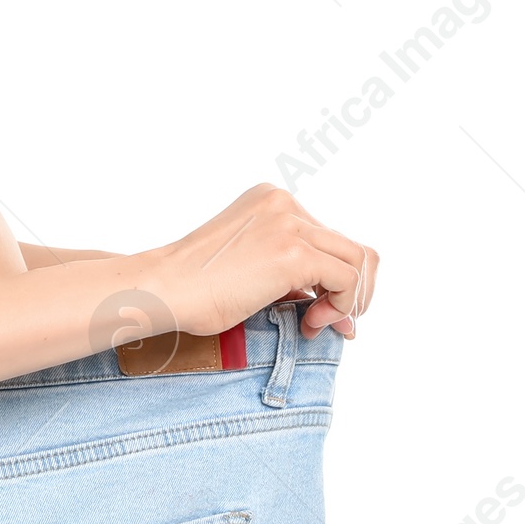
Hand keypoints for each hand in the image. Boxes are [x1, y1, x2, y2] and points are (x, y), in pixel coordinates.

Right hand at [149, 184, 376, 340]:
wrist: (165, 289)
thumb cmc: (195, 287)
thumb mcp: (250, 264)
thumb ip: (290, 271)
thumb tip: (338, 307)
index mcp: (271, 200)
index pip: (330, 236)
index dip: (334, 279)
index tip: (317, 312)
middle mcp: (284, 203)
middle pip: (352, 247)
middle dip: (349, 292)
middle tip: (325, 323)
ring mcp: (290, 225)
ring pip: (359, 262)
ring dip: (347, 301)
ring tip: (315, 323)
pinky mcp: (294, 253)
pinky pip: (348, 279)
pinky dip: (339, 307)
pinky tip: (309, 323)